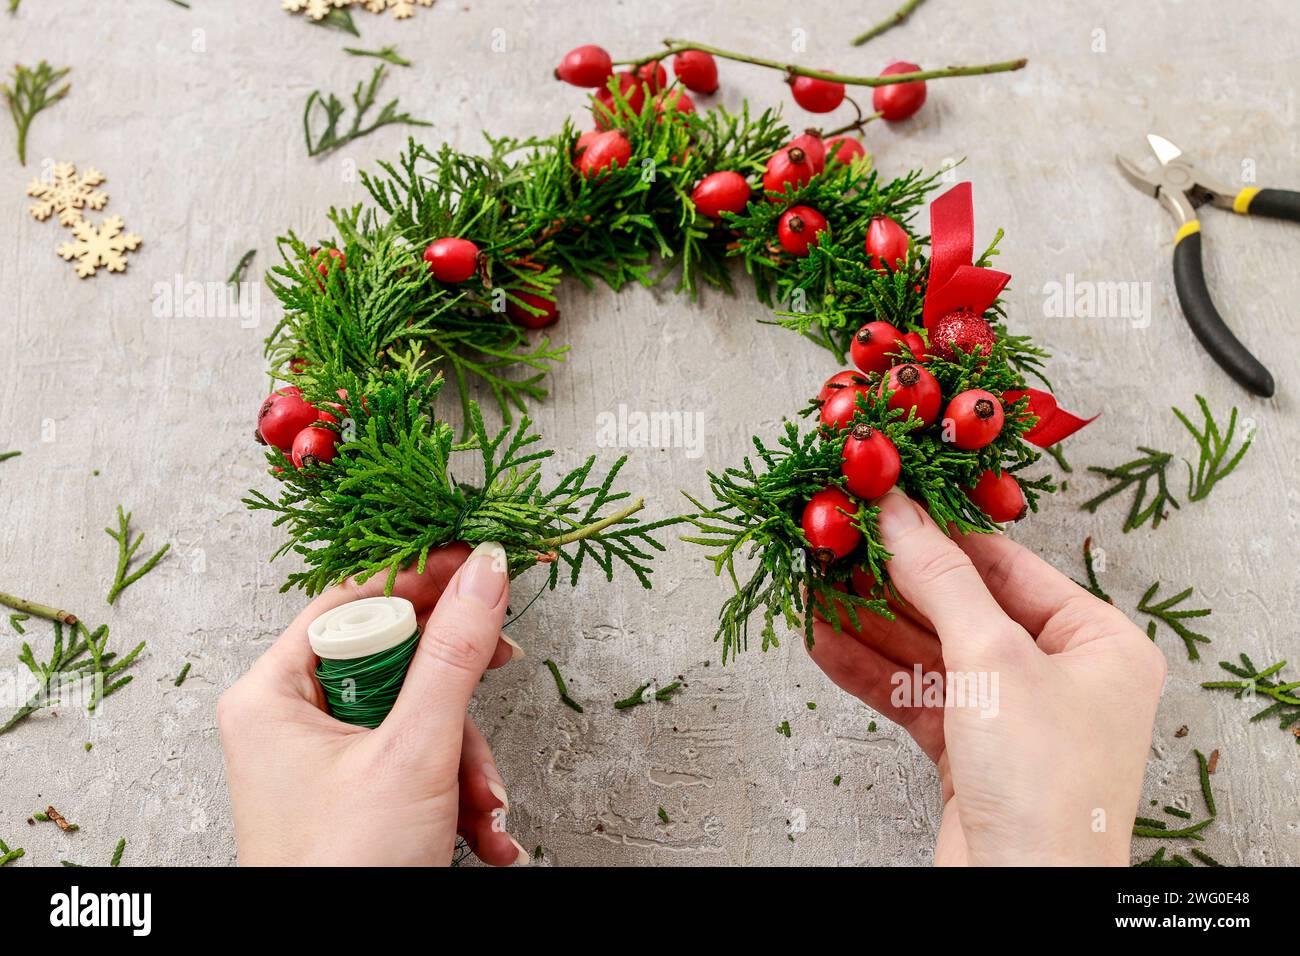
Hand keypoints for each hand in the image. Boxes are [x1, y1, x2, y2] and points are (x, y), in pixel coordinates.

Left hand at [218, 541, 528, 865]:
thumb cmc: (341, 871)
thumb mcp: (412, 751)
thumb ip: (453, 654)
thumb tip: (483, 571)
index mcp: (273, 693)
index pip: (356, 598)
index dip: (423, 577)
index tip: (480, 566)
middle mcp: (291, 719)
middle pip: (396, 659)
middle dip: (458, 701)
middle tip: (500, 669)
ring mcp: (323, 760)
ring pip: (418, 716)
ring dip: (467, 761)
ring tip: (483, 807)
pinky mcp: (354, 793)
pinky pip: (416, 760)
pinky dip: (456, 790)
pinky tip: (480, 829)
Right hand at [807, 489, 1166, 865]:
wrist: (1024, 897)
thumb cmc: (1048, 791)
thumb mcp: (993, 659)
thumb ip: (939, 580)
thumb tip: (901, 514)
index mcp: (1098, 643)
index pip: (1005, 565)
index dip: (940, 532)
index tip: (886, 504)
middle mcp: (1058, 676)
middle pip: (959, 606)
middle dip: (891, 581)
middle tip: (837, 545)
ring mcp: (1010, 714)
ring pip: (927, 650)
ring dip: (867, 622)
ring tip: (815, 586)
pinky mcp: (968, 751)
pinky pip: (913, 692)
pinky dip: (867, 669)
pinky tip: (823, 640)